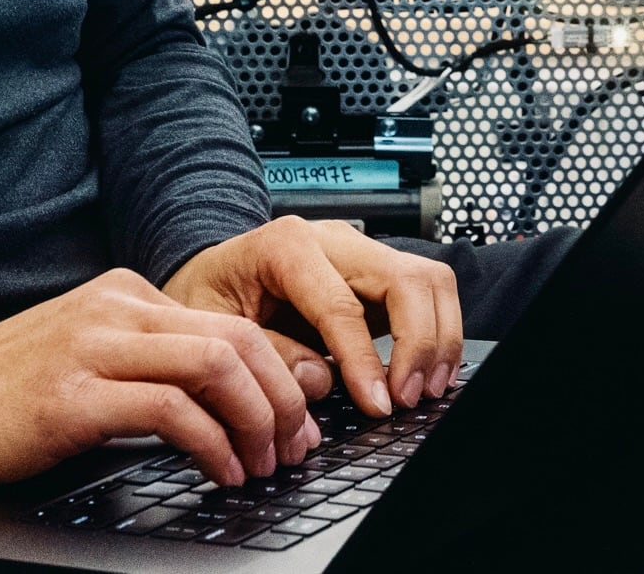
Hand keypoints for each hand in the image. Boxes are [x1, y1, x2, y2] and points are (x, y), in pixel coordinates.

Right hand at [0, 268, 316, 489]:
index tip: (296, 420)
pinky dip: (211, 444)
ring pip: (214, 365)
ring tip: (261, 463)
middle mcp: (114, 309)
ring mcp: (92, 348)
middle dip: (281, 398)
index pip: (231, 322)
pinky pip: (169, 411)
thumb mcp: (87, 355)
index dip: (279, 375)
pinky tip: (219, 471)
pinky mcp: (71, 397)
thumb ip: (150, 361)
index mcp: (124, 294)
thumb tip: (232, 397)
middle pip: (237, 337)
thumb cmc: (2, 391)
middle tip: (292, 446)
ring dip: (254, 421)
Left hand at [164, 215, 463, 418]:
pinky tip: (425, 373)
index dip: (365, 361)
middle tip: (408, 398)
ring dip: (438, 338)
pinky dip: (437, 332)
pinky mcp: (376, 273)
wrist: (206, 273)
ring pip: (430, 280)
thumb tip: (321, 381)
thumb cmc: (205, 297)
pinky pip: (427, 293)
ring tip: (425, 389)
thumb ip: (266, 354)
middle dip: (419, 343)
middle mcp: (333, 239)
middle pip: (406, 278)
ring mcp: (361, 252)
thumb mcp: (212, 329)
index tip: (378, 405)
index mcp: (287, 245)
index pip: (343, 305)